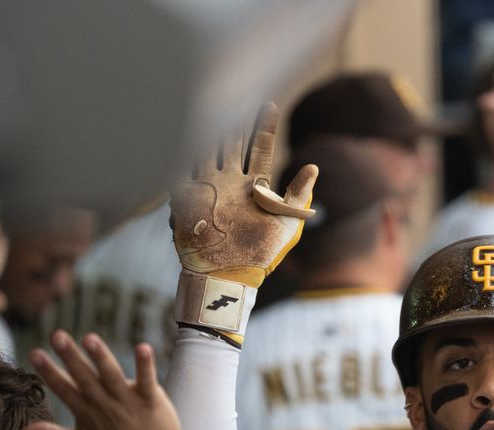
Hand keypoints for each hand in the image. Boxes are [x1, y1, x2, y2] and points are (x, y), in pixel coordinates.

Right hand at [20, 331, 197, 429]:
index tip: (34, 352)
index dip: (49, 371)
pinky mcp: (152, 401)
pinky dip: (146, 365)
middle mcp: (105, 406)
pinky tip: (143, 347)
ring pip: (112, 376)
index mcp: (86, 414)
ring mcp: (129, 403)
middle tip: (57, 335)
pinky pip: (148, 381)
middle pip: (85, 378)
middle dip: (70, 357)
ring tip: (89, 338)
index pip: (64, 389)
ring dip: (101, 358)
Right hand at [170, 102, 316, 288]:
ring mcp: (208, 188)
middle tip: (236, 90)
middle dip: (232, 118)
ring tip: (209, 101)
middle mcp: (230, 181)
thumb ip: (298, 195)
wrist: (231, 276)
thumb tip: (313, 166)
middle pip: (230, 142)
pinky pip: (181, 171)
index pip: (259, 147)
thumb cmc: (262, 254)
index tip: (269, 103)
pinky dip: (180, 153)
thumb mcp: (288, 224)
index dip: (263, 126)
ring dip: (206, 127)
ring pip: (205, 149)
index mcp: (255, 185)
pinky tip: (180, 130)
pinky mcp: (188, 199)